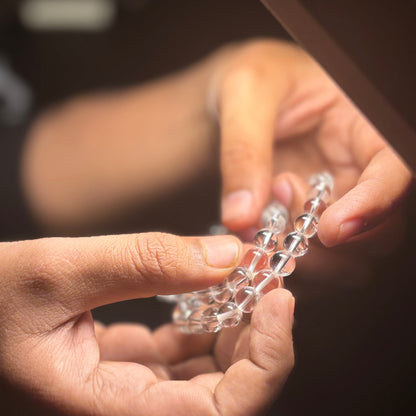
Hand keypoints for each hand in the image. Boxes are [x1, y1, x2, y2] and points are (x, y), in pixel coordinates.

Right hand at [0, 233, 293, 414]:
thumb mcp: (60, 272)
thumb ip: (147, 263)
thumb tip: (228, 255)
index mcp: (105, 413)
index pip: (220, 414)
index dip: (265, 363)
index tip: (279, 301)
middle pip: (224, 399)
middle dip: (256, 339)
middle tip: (264, 280)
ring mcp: (123, 399)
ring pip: (206, 380)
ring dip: (233, 330)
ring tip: (240, 280)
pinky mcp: (122, 376)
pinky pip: (180, 362)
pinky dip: (202, 327)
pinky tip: (206, 293)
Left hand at [213, 40, 412, 247]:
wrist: (235, 100)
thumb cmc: (253, 81)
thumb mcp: (247, 94)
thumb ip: (244, 150)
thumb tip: (241, 216)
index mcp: (363, 128)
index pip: (394, 171)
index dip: (374, 204)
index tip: (331, 229)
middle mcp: (356, 173)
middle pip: (380, 231)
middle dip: (329, 237)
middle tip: (278, 196)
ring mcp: (333, 203)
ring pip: (349, 258)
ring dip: (307, 256)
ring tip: (262, 211)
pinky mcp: (305, 224)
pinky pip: (312, 262)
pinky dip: (284, 262)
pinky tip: (253, 235)